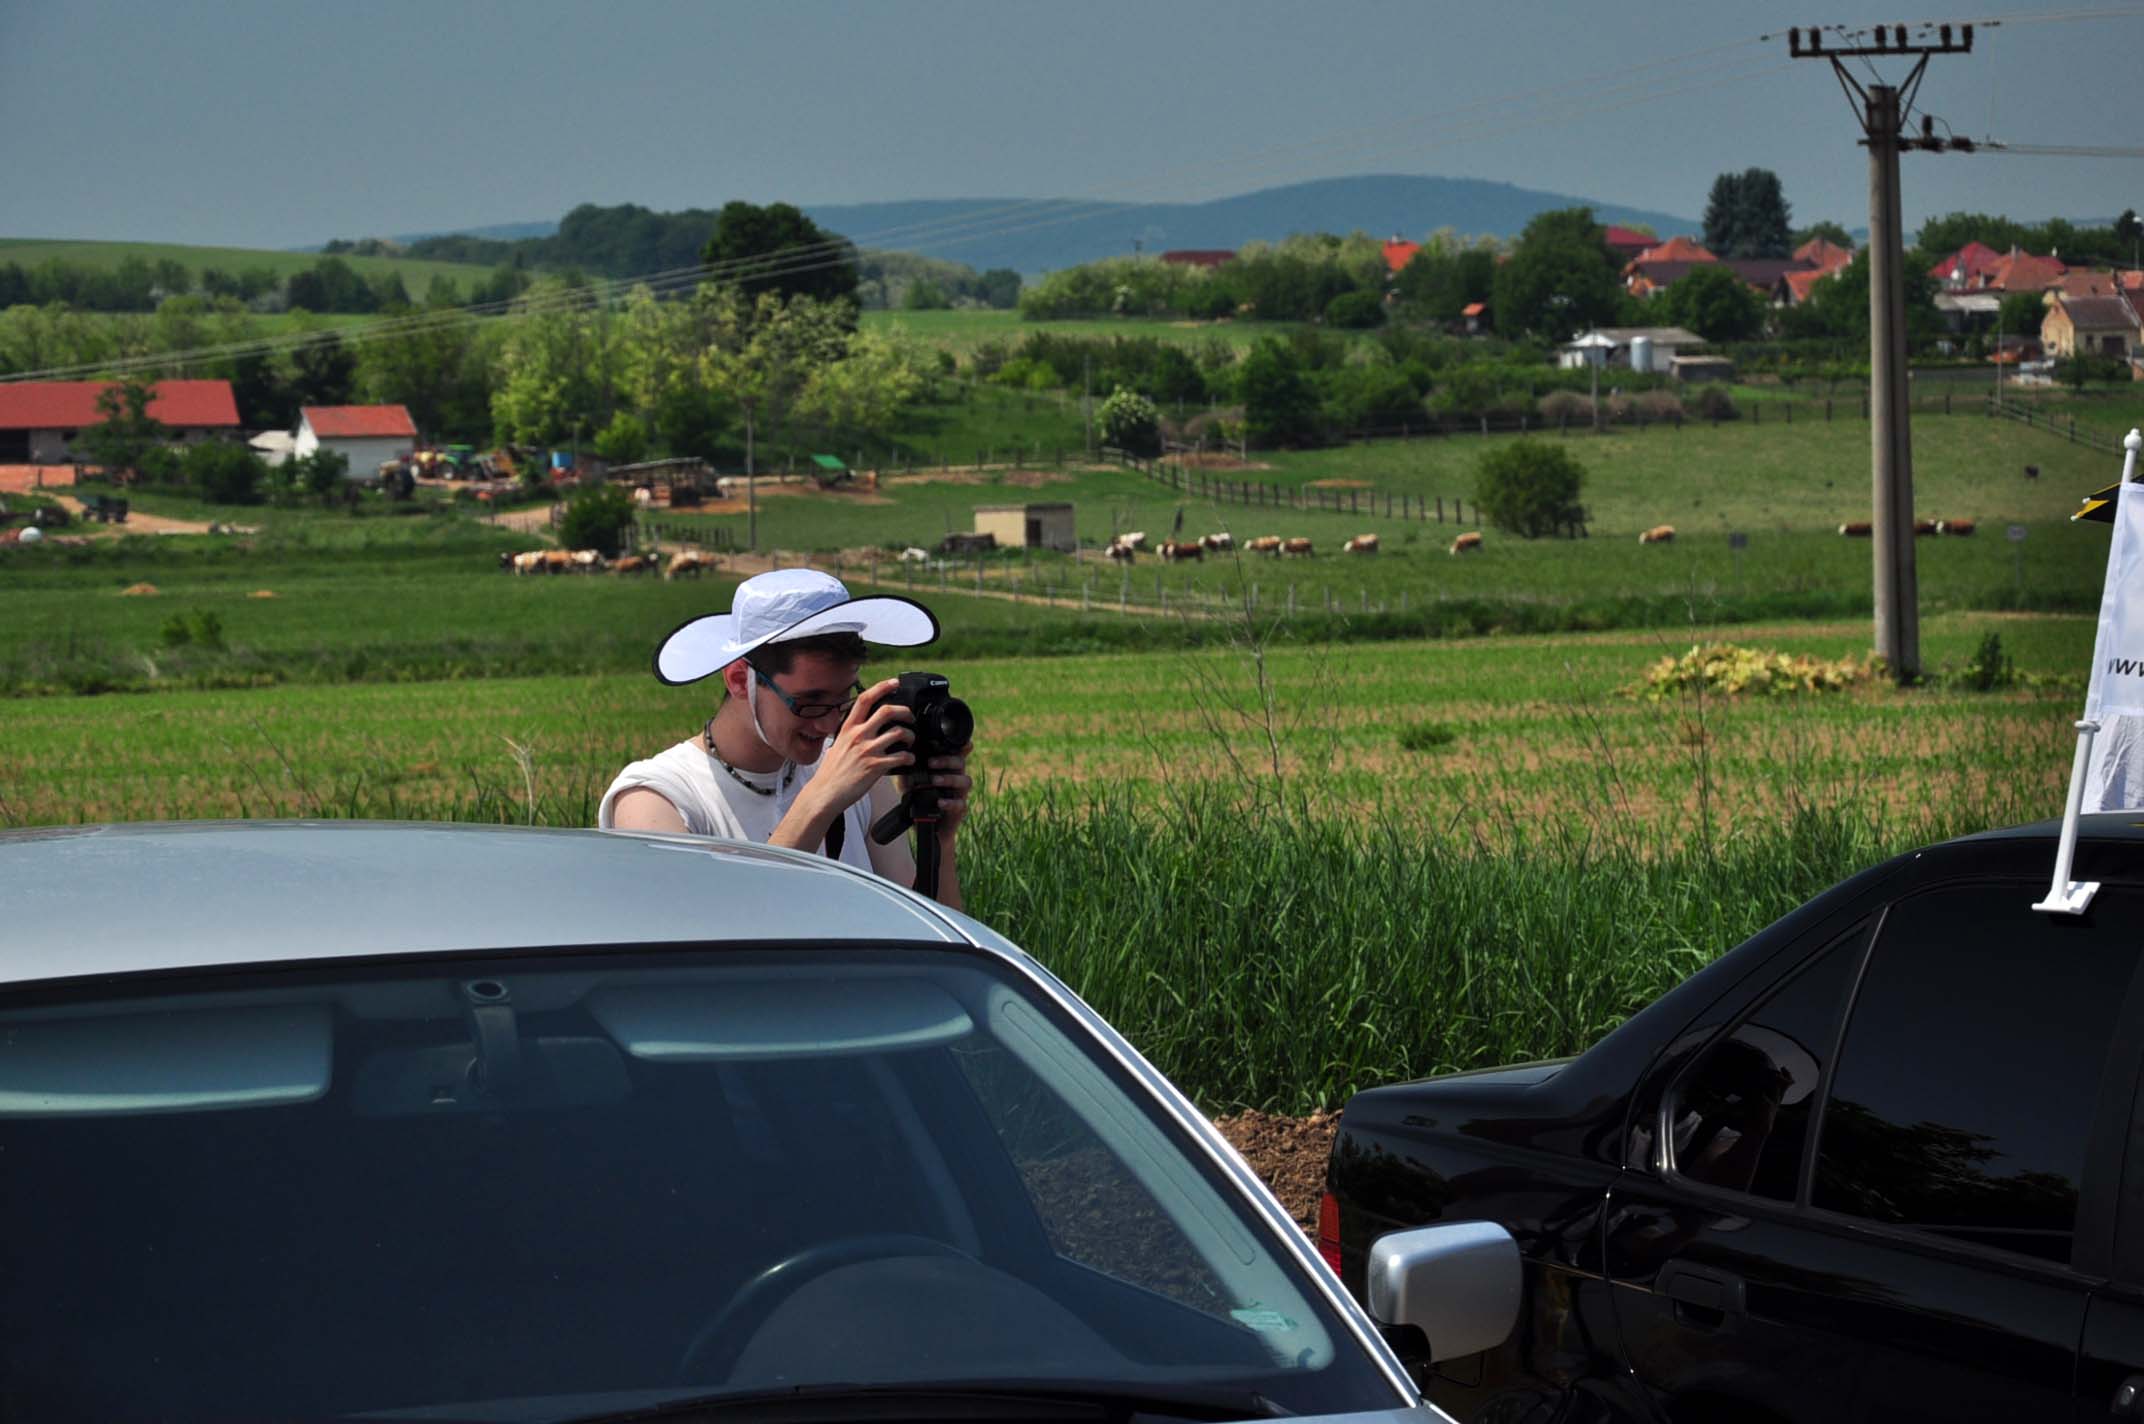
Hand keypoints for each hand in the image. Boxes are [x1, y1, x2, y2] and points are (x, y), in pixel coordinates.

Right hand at [804, 678, 913, 818]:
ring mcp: (867, 750)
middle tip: (910, 718)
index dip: (882, 687)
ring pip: (899, 733)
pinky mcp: (875, 766)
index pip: (865, 699)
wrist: (825, 793)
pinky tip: (908, 760)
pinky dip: (909, 758)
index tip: (894, 683)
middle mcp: (858, 735)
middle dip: (905, 712)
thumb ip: (850, 734)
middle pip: (888, 711)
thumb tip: (861, 728)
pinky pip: (901, 757)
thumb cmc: (831, 772)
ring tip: (910, 741)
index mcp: (848, 728)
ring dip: (910, 736)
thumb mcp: (837, 745)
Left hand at [905, 741, 972, 841]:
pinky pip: (961, 804)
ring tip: (934, 781)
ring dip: (950, 779)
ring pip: (965, 781)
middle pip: (961, 763)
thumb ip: (906, 768)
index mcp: (946, 769)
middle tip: (931, 763)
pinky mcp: (959, 810)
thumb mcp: (907, 781)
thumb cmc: (916, 799)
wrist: (921, 825)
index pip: (956, 753)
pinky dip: (950, 803)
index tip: (955, 741)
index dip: (961, 746)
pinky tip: (940, 802)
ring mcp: (959, 794)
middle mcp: (955, 778)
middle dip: (947, 760)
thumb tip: (898, 752)